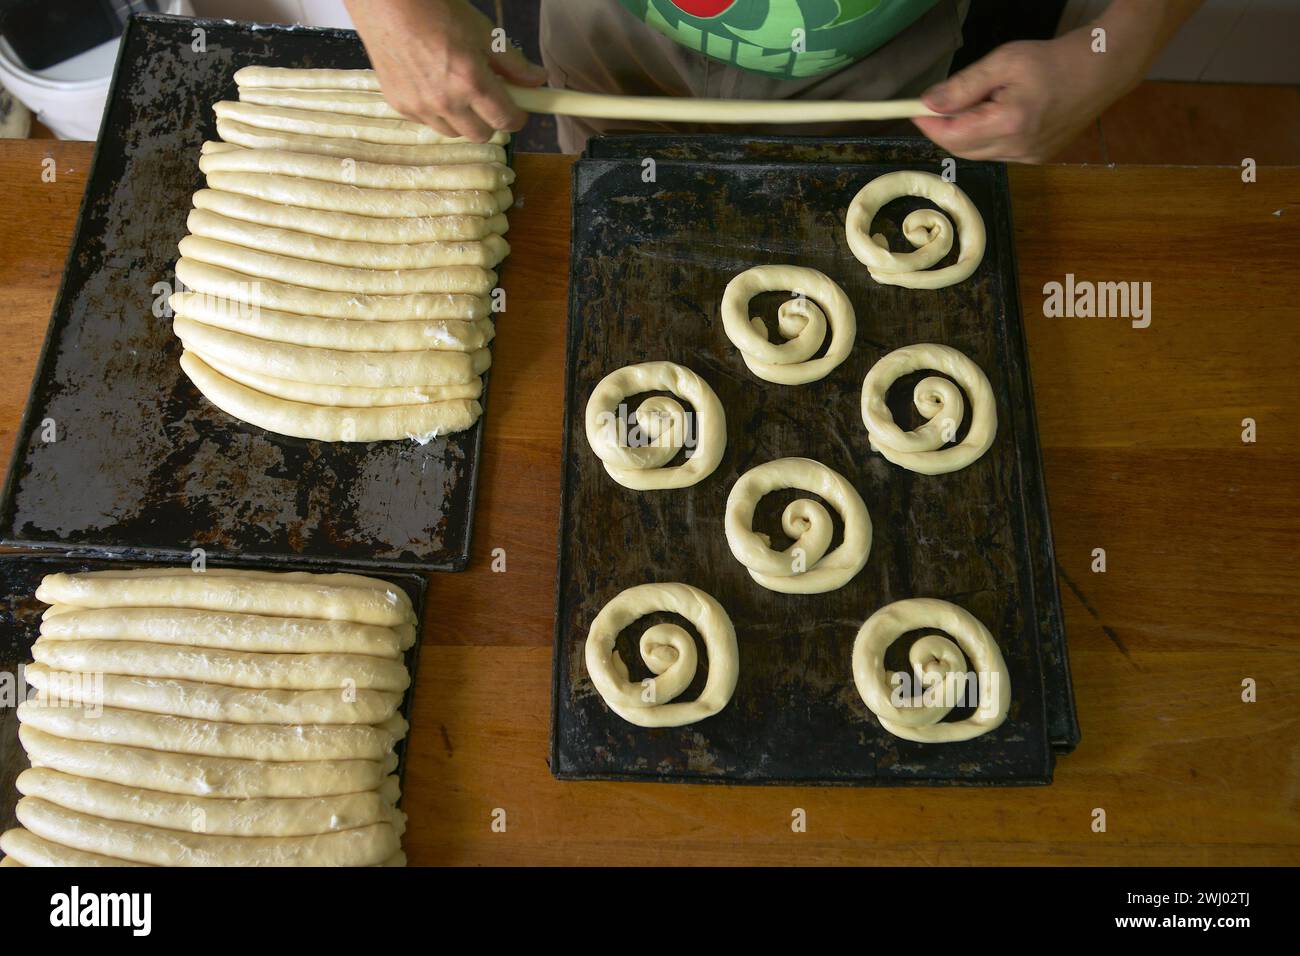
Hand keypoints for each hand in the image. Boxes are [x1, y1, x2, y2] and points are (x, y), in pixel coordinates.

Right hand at [345, 0, 546, 142]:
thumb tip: (538, 79)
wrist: (388, 4)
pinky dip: (436, 112)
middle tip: (488, 100)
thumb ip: (513, 63)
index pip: (505, 120)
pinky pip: (428, 122)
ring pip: (453, 132)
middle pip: (481, 135)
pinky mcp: (400, 105)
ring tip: (459, 92)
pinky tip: (433, 86)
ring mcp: (420, 107)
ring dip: (463, 120)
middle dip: (490, 121)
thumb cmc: (437, 11)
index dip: (517, 117)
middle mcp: (446, 102)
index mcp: (471, 82)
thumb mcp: (483, 33)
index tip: (519, 111)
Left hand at [912, 1, 1200, 162]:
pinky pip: (998, 152)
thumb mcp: (1004, 62)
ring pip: (979, 152)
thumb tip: (928, 104)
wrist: (1102, 69)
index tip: (912, 110)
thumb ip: (963, 87)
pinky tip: (1002, 112)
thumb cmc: (1053, 59)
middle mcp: (1018, 148)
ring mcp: (1029, 157)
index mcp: (1010, 123)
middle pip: (962, 148)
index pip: (952, 136)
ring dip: (968, 131)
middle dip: (946, 128)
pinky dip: (988, 136)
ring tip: (984, 100)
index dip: (929, 124)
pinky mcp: (1037, 157)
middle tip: (942, 102)